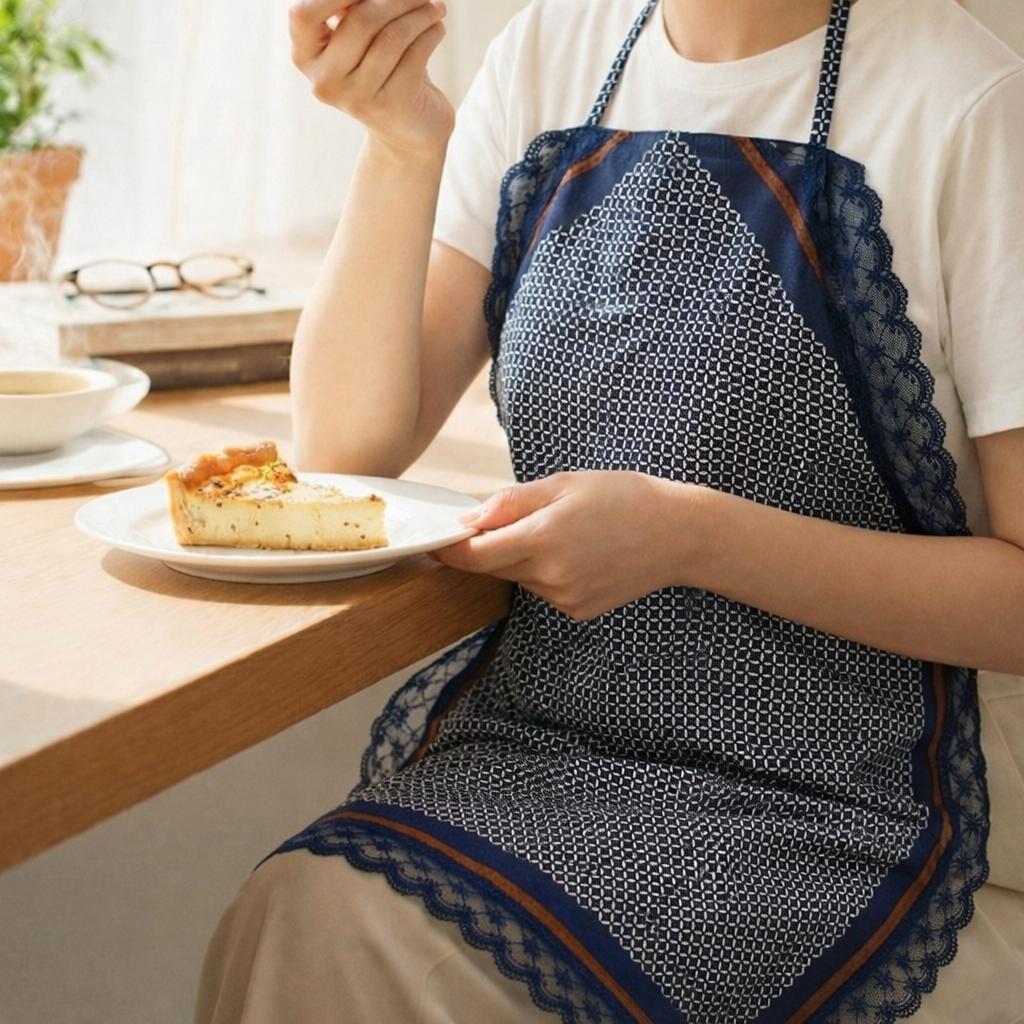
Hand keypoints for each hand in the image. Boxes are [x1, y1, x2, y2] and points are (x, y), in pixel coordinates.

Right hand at [289, 0, 453, 152]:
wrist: (407, 129)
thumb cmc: (381, 71)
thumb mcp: (358, 39)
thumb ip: (353, 10)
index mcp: (306, 57)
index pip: (303, 15)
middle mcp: (326, 81)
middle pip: (360, 20)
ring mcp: (356, 98)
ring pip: (392, 36)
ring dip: (420, 13)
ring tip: (434, 8)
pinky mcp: (389, 106)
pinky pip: (414, 55)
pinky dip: (431, 34)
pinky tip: (437, 29)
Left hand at [432, 471, 705, 619]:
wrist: (679, 534)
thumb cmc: (624, 497)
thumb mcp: (565, 484)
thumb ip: (511, 503)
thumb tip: (468, 519)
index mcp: (544, 539)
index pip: (474, 555)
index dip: (448, 549)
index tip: (433, 539)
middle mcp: (550, 576)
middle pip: (494, 567)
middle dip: (489, 546)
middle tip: (510, 519)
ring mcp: (565, 598)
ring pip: (520, 577)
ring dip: (522, 557)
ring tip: (563, 531)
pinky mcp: (578, 610)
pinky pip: (544, 589)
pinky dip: (546, 572)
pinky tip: (578, 553)